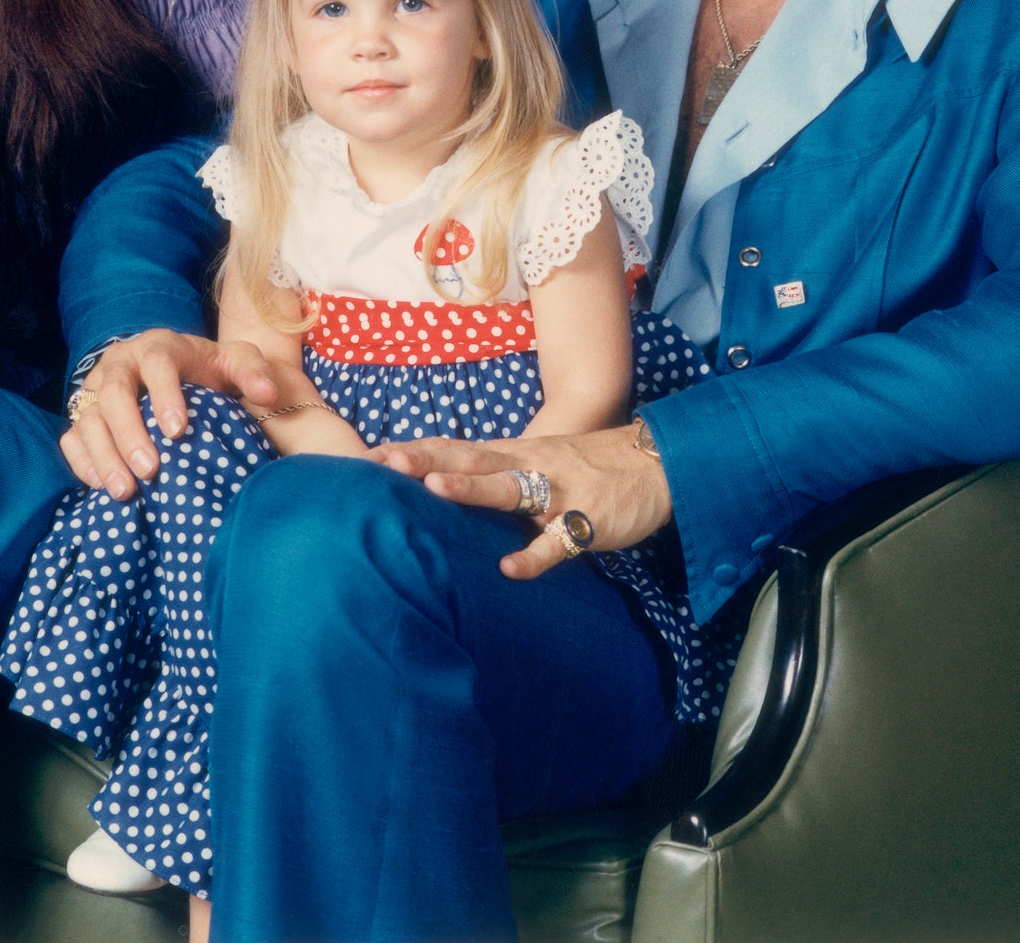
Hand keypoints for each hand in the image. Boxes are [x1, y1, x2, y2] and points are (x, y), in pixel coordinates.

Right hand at [62, 330, 279, 500]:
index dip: (165, 395)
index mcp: (158, 346)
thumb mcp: (234, 361)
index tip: (178, 432)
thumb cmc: (206, 369)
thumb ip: (253, 372)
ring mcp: (96, 389)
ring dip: (104, 456)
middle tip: (150, 471)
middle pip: (115, 394)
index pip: (157, 364)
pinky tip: (102, 487)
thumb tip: (268, 394)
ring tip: (125, 491)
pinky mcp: (82, 415)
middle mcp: (120, 363)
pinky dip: (83, 463)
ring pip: (89, 419)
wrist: (172, 370)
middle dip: (130, 434)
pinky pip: (72, 438)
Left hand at [370, 423, 672, 579]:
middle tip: (380, 461)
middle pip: (468, 459)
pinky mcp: (586, 521)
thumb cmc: (586, 467)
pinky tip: (509, 570)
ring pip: (509, 487)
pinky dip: (534, 555)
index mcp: (512, 454)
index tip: (365, 455)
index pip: (453, 448)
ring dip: (471, 489)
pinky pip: (557, 541)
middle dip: (424, 461)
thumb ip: (494, 476)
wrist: (654, 462)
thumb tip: (443, 491)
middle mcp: (527, 465)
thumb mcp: (535, 464)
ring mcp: (557, 492)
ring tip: (432, 491)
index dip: (412, 450)